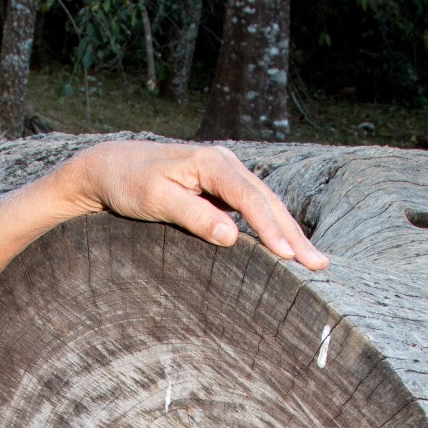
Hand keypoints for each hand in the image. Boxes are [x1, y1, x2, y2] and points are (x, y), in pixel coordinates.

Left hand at [58, 141, 329, 270]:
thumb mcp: (155, 200)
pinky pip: (253, 209)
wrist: (108, 167)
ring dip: (289, 232)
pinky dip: (271, 228)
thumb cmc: (127, 184)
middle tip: (318, 265)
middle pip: (268, 201)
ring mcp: (224, 174)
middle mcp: (225, 163)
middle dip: (294, 234)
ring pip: (265, 204)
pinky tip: (285, 247)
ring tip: (313, 261)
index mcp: (213, 162)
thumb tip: (231, 237)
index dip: (271, 229)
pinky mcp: (220, 188)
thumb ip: (194, 216)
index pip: (250, 199)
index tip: (288, 256)